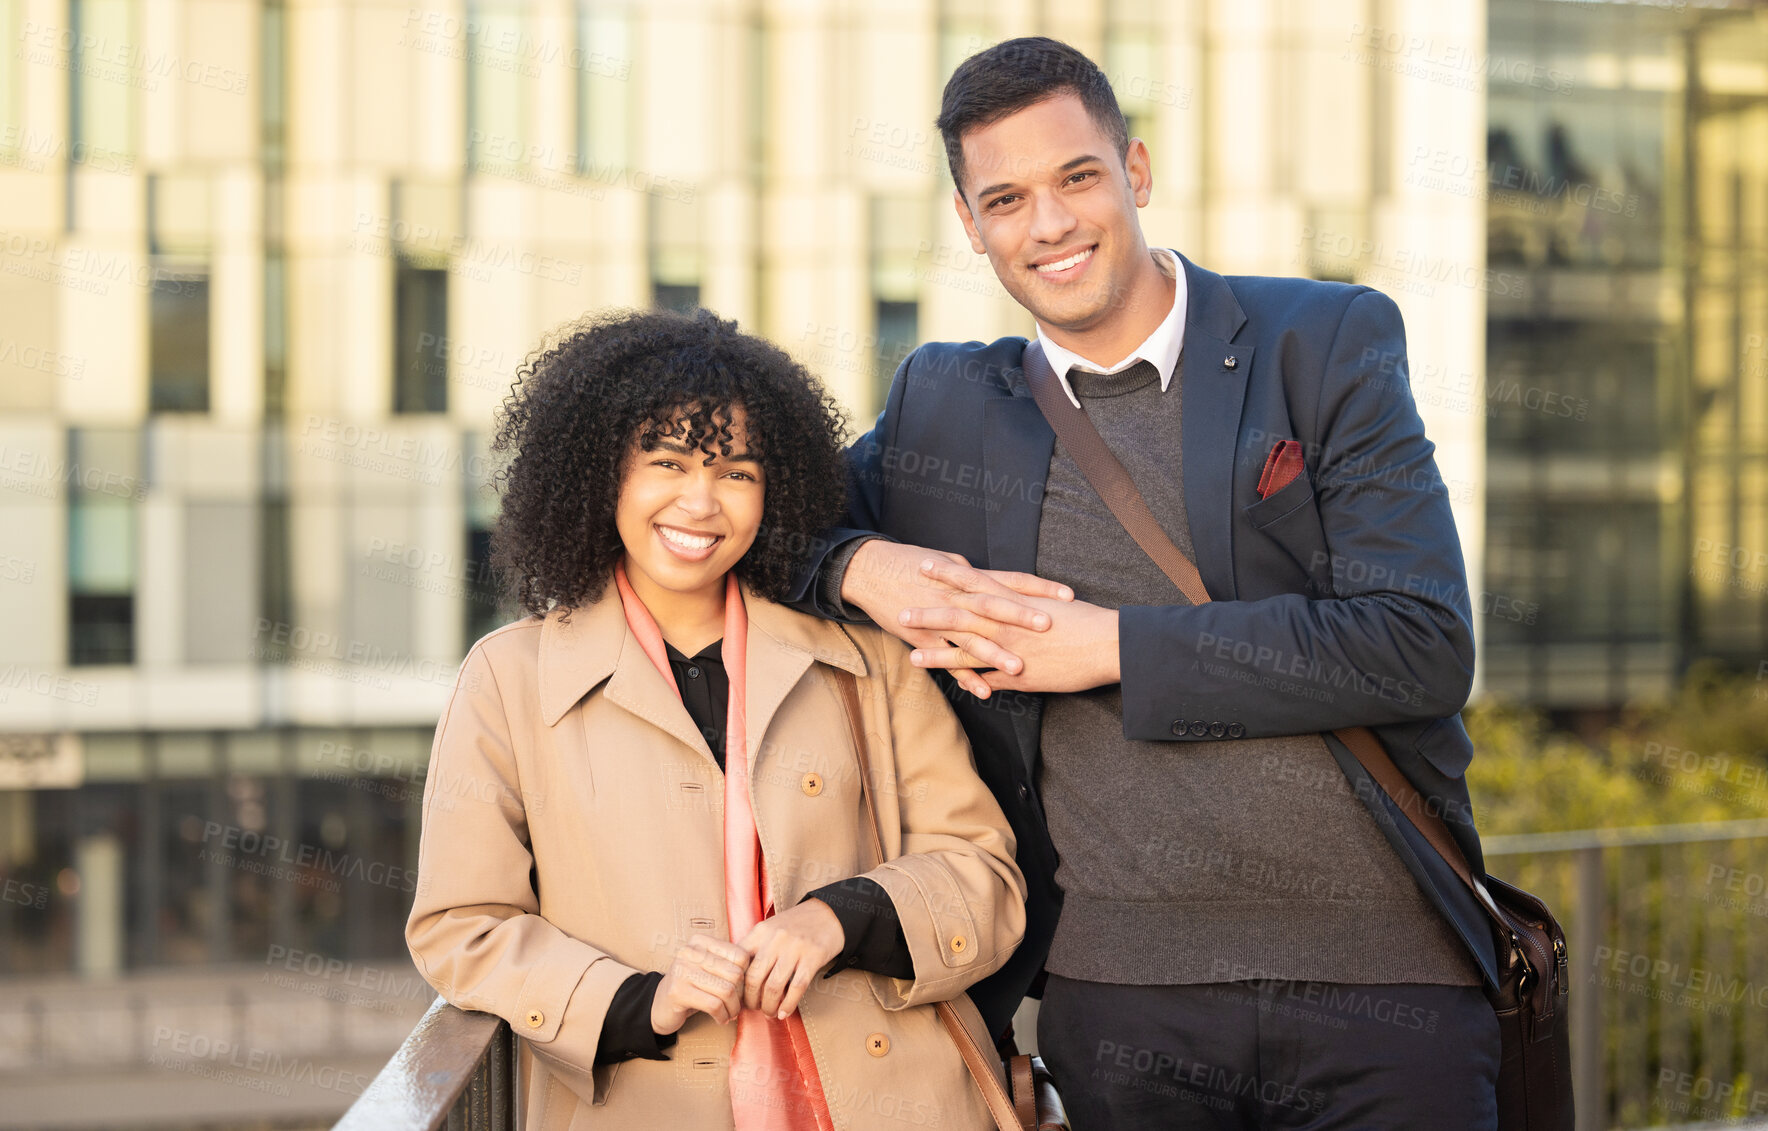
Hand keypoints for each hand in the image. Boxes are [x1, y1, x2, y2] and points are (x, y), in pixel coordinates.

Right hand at [651, 933, 749, 1034]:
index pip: (740, 955)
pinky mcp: (678, 992)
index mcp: (700, 941)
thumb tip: (759, 972)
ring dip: (733, 1008)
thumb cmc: (692, 986)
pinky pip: (714, 1005)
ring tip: (730, 1014)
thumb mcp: (709, 969)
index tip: (740, 988)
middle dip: (740, 995)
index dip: (746, 976)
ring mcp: (681, 970)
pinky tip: (721, 1019)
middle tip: (737, 1005)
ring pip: (726, 991)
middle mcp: (689, 951)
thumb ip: (729, 964)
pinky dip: (722, 1016)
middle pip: (735, 974)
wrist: (659, 1006)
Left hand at [737, 899, 845, 1020]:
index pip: (739, 962)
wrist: (828, 913)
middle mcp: (775, 938)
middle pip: (754, 978)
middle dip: (750, 1000)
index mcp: (761, 931)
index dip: (736, 984)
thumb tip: (737, 978)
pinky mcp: (813, 956)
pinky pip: (797, 987)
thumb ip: (754, 948)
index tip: (737, 995)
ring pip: (774, 986)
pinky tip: (784, 1013)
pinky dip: (788, 1004)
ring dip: (769, 1006)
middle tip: (753, 1008)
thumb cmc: (795, 925)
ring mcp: (795, 947)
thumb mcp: (770, 929)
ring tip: (769, 1013)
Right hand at [841, 540, 1072, 696]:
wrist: (870, 571)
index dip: (1039, 588)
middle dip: (1021, 616)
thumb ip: (975, 575)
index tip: (1067, 595)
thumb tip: (995, 580)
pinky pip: (947, 661)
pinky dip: (965, 676)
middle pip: (993, 606)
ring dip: (995, 654)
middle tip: (1049, 626)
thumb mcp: (948, 562)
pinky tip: (983, 691)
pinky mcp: (923, 639)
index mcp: (969, 576)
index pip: (1011, 580)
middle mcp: (957, 597)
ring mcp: (939, 619)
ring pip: (971, 638)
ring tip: (1020, 667)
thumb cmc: (910, 563)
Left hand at [903, 559, 1120, 694]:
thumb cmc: (1086, 620)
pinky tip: (949, 686)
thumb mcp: (1051, 604)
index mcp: (1014, 600)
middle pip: (960, 613)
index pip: (974, 581)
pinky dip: (968, 681)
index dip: (948, 573)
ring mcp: (1011, 647)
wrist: (1109, 642)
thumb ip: (1025, 606)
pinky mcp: (1021, 672)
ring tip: (912, 653)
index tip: (925, 565)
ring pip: (966, 647)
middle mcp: (1008, 621)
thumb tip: (1011, 606)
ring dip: (937, 651)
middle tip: (901, 609)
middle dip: (929, 612)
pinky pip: (988, 678)